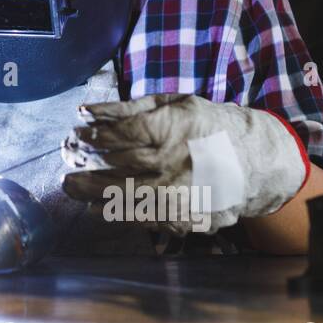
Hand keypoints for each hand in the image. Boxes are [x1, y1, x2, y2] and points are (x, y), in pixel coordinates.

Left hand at [60, 94, 308, 234]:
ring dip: (90, 191)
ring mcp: (182, 193)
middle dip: (85, 162)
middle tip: (67, 159)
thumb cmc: (207, 125)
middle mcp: (177, 161)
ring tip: (69, 186)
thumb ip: (126, 107)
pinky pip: (141, 218)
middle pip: (118, 164)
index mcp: (175, 128)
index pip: (121, 134)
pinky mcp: (186, 218)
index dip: (92, 136)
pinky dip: (113, 213)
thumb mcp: (173, 104)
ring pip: (124, 194)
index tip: (75, 135)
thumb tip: (84, 111)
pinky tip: (94, 207)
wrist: (255, 161)